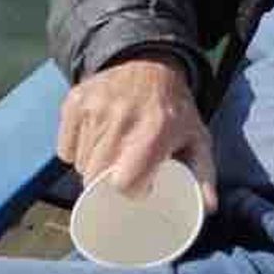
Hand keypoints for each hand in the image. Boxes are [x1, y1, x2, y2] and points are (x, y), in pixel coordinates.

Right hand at [57, 57, 217, 212]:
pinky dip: (77, 151)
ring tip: (114, 152)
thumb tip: (209, 208)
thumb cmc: (174, 111)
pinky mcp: (75, 101)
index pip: (124, 182)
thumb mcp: (196, 138)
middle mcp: (121, 116)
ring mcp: (94, 107)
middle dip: (108, 184)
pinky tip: (97, 139)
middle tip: (124, 171)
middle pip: (95, 177)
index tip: (142, 184)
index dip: (132, 189)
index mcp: (155, 128)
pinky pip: (64, 149)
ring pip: (79, 165)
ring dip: (93, 167)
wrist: (150, 65)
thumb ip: (204, 174)